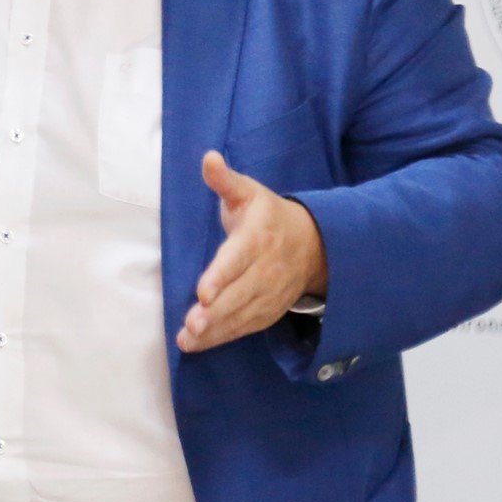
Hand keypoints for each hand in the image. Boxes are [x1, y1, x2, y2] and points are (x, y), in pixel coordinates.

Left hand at [176, 150, 327, 352]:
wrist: (312, 244)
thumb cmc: (267, 215)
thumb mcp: (249, 192)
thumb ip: (225, 180)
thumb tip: (208, 158)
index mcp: (258, 237)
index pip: (238, 259)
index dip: (221, 276)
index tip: (204, 292)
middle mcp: (265, 268)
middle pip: (240, 294)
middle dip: (216, 311)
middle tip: (193, 324)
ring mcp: (269, 293)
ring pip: (242, 314)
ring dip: (215, 330)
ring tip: (189, 338)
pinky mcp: (267, 310)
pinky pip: (245, 326)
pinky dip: (223, 337)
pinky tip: (198, 342)